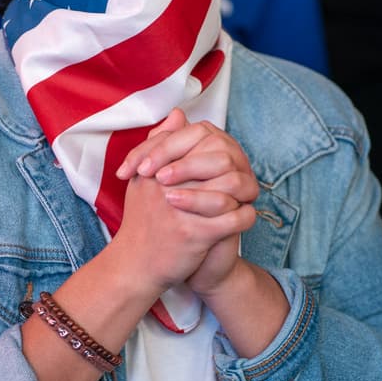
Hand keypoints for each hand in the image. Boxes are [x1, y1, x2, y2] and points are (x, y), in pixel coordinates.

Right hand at [116, 109, 259, 293]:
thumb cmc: (143, 222)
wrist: (136, 266)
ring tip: (245, 197)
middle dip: (235, 169)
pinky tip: (244, 218)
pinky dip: (245, 217)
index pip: (196, 144)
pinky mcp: (195, 234)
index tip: (225, 163)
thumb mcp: (145, 179)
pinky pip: (234, 219)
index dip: (216, 152)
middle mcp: (165, 186)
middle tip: (242, 177)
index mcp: (155, 170)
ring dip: (243, 193)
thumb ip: (159, 145)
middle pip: (216, 162)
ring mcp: (181, 210)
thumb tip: (179, 114)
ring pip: (229, 188)